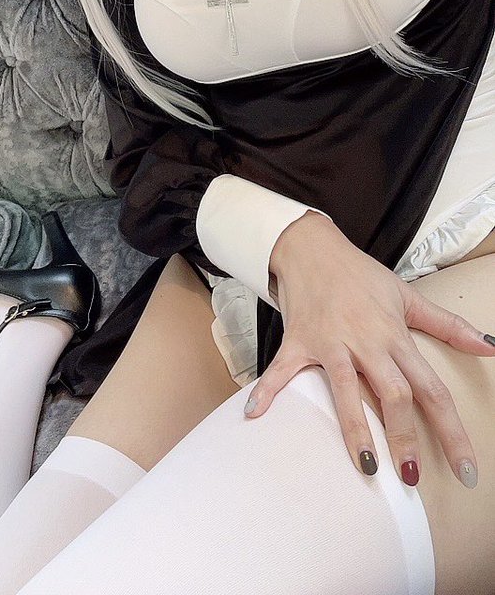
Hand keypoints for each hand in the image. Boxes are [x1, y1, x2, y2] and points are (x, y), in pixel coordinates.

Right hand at [244, 211, 494, 486]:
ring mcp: (330, 342)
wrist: (312, 246)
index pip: (432, 389)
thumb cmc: (360, 274)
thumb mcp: (407, 296)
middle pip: (393, 394)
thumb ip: (448, 325)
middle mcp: (366, 342)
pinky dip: (268, 389)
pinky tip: (255, 414)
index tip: (466, 469)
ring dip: (355, 430)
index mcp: (395, 336)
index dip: (452, 431)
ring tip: (366, 467)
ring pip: (345, 389)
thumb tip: (490, 347)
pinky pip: (282, 368)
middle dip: (405, 438)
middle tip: (412, 479)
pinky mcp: (298, 339)